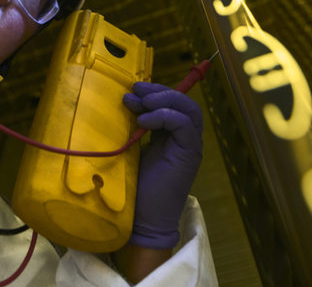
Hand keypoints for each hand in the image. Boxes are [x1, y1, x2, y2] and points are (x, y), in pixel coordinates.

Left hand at [122, 81, 202, 248]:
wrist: (142, 220)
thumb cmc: (134, 188)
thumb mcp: (131, 149)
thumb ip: (133, 128)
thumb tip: (122, 102)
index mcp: (170, 135)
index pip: (171, 102)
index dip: (154, 91)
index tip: (131, 89)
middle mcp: (184, 138)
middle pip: (183, 101)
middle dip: (158, 91)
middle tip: (135, 90)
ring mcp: (189, 146)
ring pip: (189, 109)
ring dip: (164, 100)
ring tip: (140, 103)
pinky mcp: (189, 154)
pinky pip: (185, 124)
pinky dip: (165, 116)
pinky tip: (144, 122)